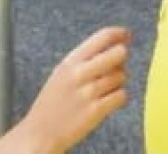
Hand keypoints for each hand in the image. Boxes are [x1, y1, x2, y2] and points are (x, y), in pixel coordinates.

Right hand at [13, 26, 129, 152]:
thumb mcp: (62, 73)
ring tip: (103, 91)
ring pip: (122, 76)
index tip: (127, 36)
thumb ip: (85, 59)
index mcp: (71, 61)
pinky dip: (119, 99)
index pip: (103, 37)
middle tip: (114, 69)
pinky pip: (122, 95)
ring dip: (118, 83)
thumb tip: (115, 46)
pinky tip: (107, 102)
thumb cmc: (53, 102)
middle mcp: (80, 74)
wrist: (40, 134)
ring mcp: (89, 92)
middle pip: (119, 54)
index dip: (120, 34)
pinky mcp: (96, 111)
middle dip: (121, 60)